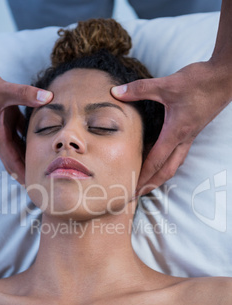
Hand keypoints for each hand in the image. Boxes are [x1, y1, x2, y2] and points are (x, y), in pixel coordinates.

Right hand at [0, 42, 52, 183]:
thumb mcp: (1, 90)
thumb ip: (25, 94)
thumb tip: (49, 98)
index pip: (12, 161)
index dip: (23, 175)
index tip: (33, 187)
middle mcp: (1, 132)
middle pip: (18, 157)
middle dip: (29, 170)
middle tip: (45, 180)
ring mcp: (4, 123)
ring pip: (21, 144)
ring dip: (32, 153)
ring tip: (47, 163)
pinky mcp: (7, 113)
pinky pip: (23, 127)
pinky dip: (33, 132)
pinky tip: (46, 134)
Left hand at [111, 60, 231, 194]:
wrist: (225, 77)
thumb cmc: (200, 82)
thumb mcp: (166, 85)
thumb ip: (140, 89)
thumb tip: (116, 92)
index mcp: (175, 133)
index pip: (155, 162)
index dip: (142, 177)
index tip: (132, 190)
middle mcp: (184, 139)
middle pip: (167, 170)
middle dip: (151, 184)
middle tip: (137, 194)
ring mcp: (190, 136)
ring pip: (175, 163)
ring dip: (161, 175)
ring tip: (148, 181)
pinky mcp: (193, 130)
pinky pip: (179, 153)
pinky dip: (168, 162)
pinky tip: (162, 159)